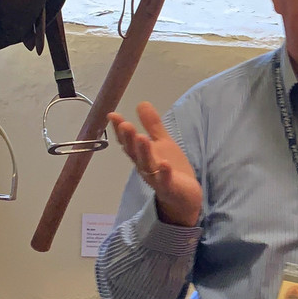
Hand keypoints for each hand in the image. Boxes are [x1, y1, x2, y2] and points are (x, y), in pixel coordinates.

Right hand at [109, 102, 201, 226]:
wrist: (185, 196)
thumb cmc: (170, 168)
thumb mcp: (162, 143)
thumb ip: (152, 125)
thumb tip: (142, 102)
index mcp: (141, 155)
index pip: (127, 141)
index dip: (120, 129)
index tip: (113, 115)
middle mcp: (144, 166)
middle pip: (134, 152)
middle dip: (129, 139)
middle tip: (125, 124)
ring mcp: (156, 178)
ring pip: (147, 165)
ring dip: (144, 152)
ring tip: (141, 137)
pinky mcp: (169, 188)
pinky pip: (164, 181)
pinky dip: (164, 173)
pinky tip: (164, 164)